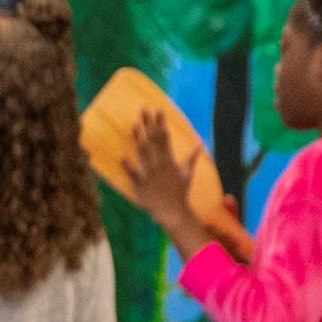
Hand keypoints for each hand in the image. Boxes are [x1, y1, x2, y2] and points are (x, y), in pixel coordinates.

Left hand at [119, 110, 199, 229]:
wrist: (173, 212)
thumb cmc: (180, 192)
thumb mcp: (187, 174)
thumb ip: (192, 158)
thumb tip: (200, 145)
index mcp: (170, 161)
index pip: (164, 137)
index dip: (161, 123)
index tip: (157, 110)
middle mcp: (160, 165)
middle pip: (153, 141)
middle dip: (149, 124)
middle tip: (144, 109)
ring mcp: (150, 174)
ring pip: (143, 153)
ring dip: (139, 138)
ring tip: (134, 124)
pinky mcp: (141, 185)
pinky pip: (133, 174)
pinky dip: (127, 166)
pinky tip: (121, 156)